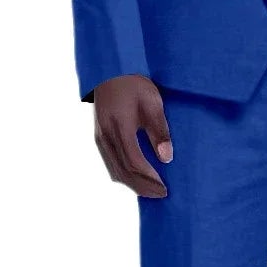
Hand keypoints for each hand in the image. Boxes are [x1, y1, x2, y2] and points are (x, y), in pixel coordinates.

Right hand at [91, 74, 173, 197]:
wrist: (110, 71)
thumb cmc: (134, 84)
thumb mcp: (152, 102)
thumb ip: (159, 130)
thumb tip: (166, 158)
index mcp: (120, 125)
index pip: (134, 161)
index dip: (150, 178)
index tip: (165, 187)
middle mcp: (106, 135)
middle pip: (123, 171)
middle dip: (143, 187)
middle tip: (161, 195)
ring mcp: (100, 137)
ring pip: (114, 170)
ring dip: (133, 184)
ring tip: (151, 191)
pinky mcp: (99, 137)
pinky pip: (110, 163)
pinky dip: (123, 175)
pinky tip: (136, 178)